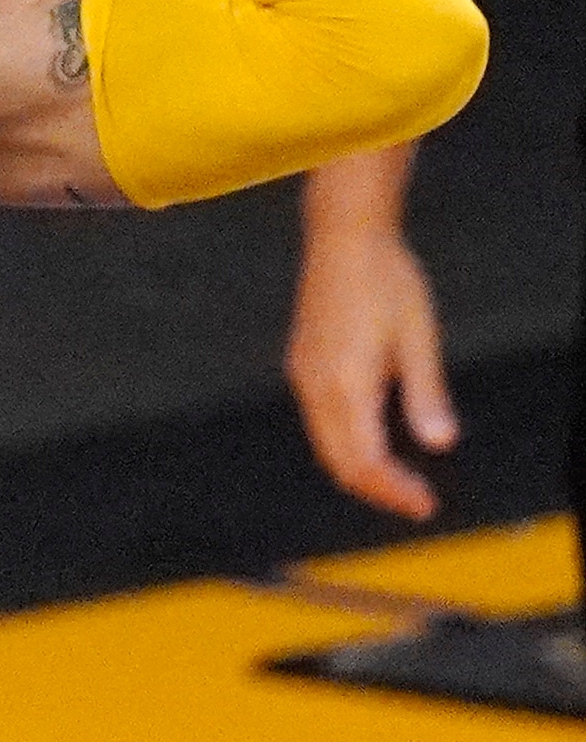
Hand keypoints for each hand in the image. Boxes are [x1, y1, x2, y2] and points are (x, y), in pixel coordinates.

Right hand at [287, 210, 456, 518]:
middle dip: (377, 489)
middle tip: (417, 501)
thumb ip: (426, 394)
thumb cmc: (384, 279)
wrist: (343, 237)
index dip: (394, 490)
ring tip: (399, 478)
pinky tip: (373, 440)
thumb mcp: (419, 337)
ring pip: (324, 444)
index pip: (364, 460)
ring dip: (360, 469)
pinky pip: (318, 422)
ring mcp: (303, 373)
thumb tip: (439, 442)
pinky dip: (345, 445)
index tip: (424, 504)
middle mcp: (314, 383)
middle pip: (338, 461)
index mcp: (344, 382)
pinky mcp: (302, 362)